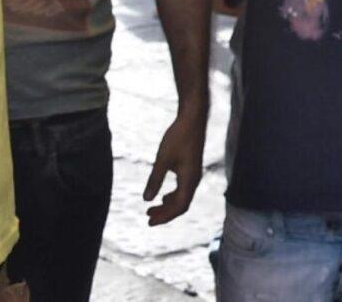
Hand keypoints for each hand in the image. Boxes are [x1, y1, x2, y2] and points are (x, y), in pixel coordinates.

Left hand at [143, 101, 206, 225]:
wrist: (192, 118)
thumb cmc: (177, 137)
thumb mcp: (162, 159)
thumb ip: (154, 180)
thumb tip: (146, 200)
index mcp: (190, 179)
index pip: (179, 206)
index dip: (165, 217)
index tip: (149, 222)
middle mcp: (195, 179)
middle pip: (181, 204)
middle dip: (165, 214)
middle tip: (147, 218)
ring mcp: (194, 174)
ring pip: (183, 197)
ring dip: (168, 206)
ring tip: (152, 209)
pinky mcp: (192, 168)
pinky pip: (184, 189)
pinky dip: (173, 196)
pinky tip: (163, 196)